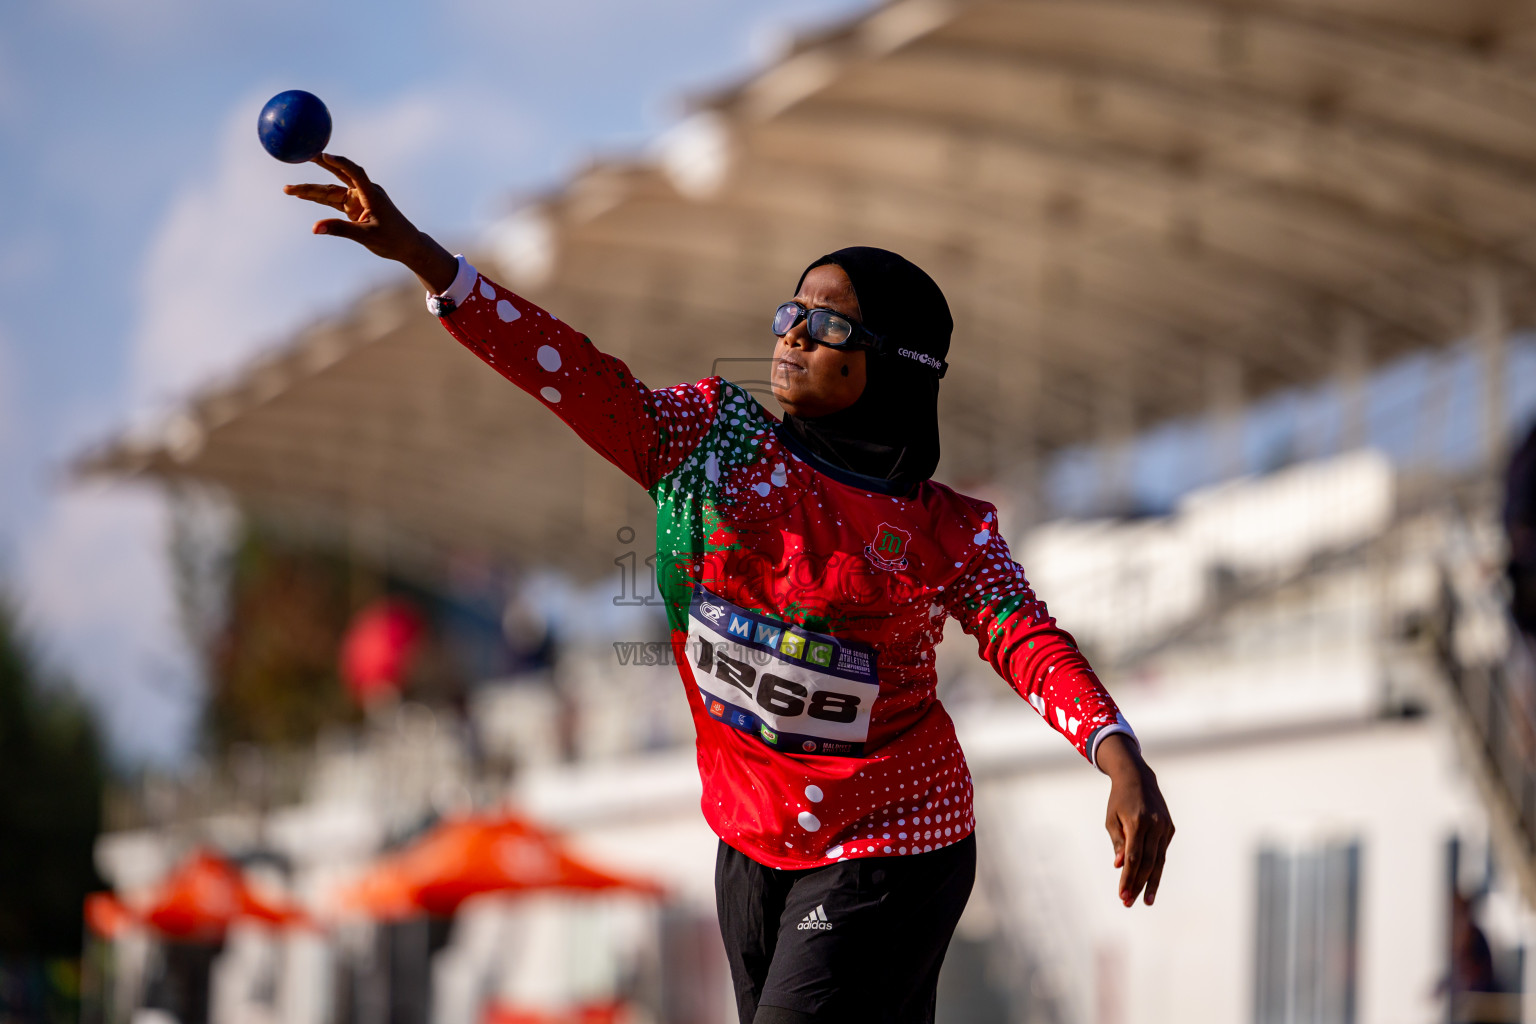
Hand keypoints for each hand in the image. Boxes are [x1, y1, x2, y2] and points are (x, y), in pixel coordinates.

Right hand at [284, 153, 458, 293]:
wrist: (407, 245)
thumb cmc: (392, 239)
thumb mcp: (366, 236)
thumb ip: (340, 229)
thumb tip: (315, 228)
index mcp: (371, 194)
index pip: (354, 172)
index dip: (339, 163)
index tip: (322, 154)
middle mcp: (364, 192)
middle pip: (337, 176)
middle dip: (318, 167)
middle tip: (299, 155)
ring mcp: (358, 198)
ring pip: (331, 191)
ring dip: (311, 190)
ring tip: (288, 189)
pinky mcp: (354, 207)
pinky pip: (333, 201)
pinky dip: (318, 199)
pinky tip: (302, 195)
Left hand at [1097, 733, 1173, 906]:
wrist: (1138, 777)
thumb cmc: (1119, 800)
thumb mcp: (1112, 819)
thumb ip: (1118, 843)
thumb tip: (1121, 866)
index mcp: (1137, 822)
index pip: (1133, 858)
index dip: (1128, 878)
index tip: (1122, 895)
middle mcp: (1154, 825)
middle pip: (1148, 863)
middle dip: (1138, 885)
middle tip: (1129, 902)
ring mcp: (1165, 827)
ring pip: (1159, 861)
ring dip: (1152, 882)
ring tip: (1145, 901)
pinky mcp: (1170, 828)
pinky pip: (1161, 851)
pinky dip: (1156, 866)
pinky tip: (1149, 880)